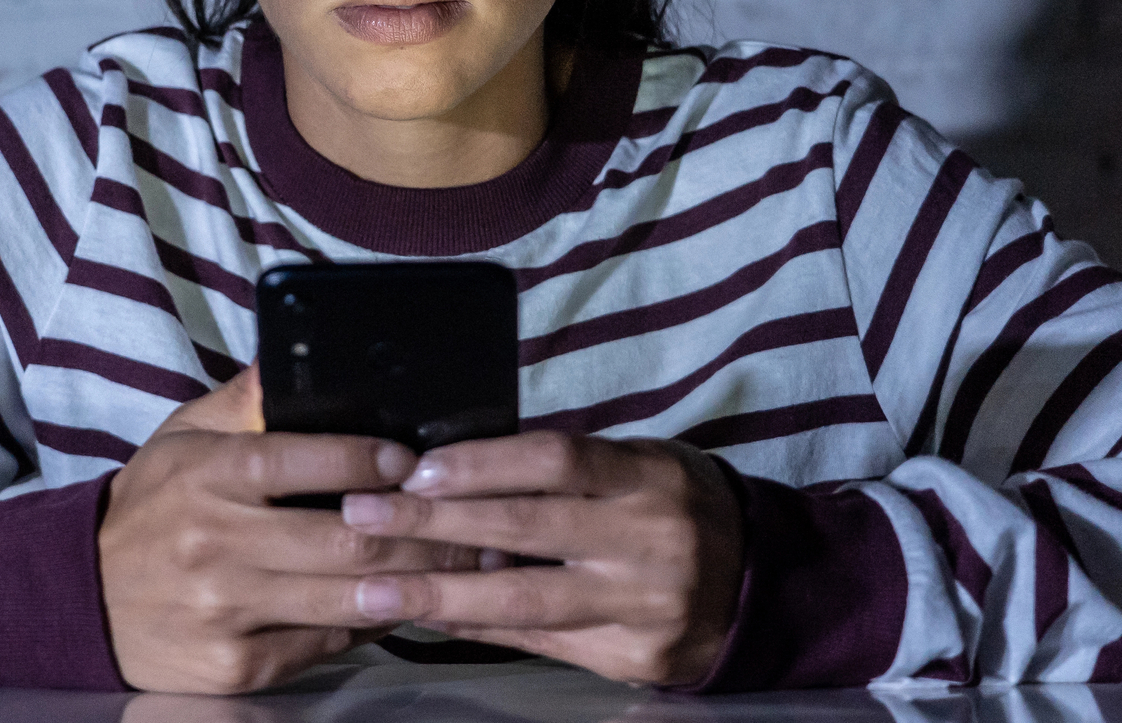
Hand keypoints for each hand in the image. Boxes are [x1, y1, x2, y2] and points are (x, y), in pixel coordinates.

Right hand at [99, 368, 479, 693]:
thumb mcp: (186, 436)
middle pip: (345, 540)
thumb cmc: (154, 506)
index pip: (304, 459)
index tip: (413, 459)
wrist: (80, 597)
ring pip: (347, 596)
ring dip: (416, 580)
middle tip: (475, 520)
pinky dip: (369, 621)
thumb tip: (298, 354)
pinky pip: (324, 640)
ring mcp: (226, 612)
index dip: (370, 460)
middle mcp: (216, 544)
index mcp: (208, 475)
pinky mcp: (235, 665)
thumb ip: (249, 399)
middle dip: (423, 531)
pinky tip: (405, 601)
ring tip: (466, 563)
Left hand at [335, 431, 744, 686]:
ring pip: (526, 601)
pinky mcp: (635, 661)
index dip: (481, 464)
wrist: (761, 584)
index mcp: (648, 477)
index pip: (554, 461)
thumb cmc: (674, 504)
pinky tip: (429, 620)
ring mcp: (643, 608)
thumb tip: (452, 476)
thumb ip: (563, 472)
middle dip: (434, 525)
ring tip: (372, 591)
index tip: (414, 470)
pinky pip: (541, 642)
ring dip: (439, 594)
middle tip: (360, 518)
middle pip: (527, 529)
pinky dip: (480, 629)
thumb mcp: (637, 465)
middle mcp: (649, 542)